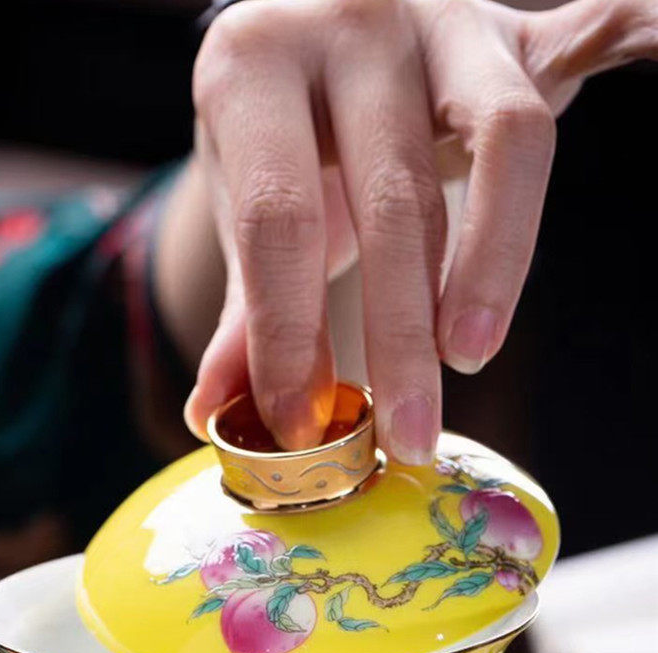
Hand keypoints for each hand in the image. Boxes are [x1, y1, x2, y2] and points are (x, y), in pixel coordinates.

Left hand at [185, 0, 657, 462]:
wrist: (315, 31)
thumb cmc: (284, 135)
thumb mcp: (249, 207)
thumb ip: (245, 307)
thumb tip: (216, 411)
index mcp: (254, 65)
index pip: (277, 217)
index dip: (290, 333)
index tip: (303, 424)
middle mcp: (352, 20)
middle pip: (395, 195)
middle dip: (401, 333)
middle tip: (408, 433)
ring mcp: (443, 15)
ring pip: (505, 138)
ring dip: (496, 259)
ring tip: (472, 353)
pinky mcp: (514, 30)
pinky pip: (594, 40)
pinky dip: (641, 50)